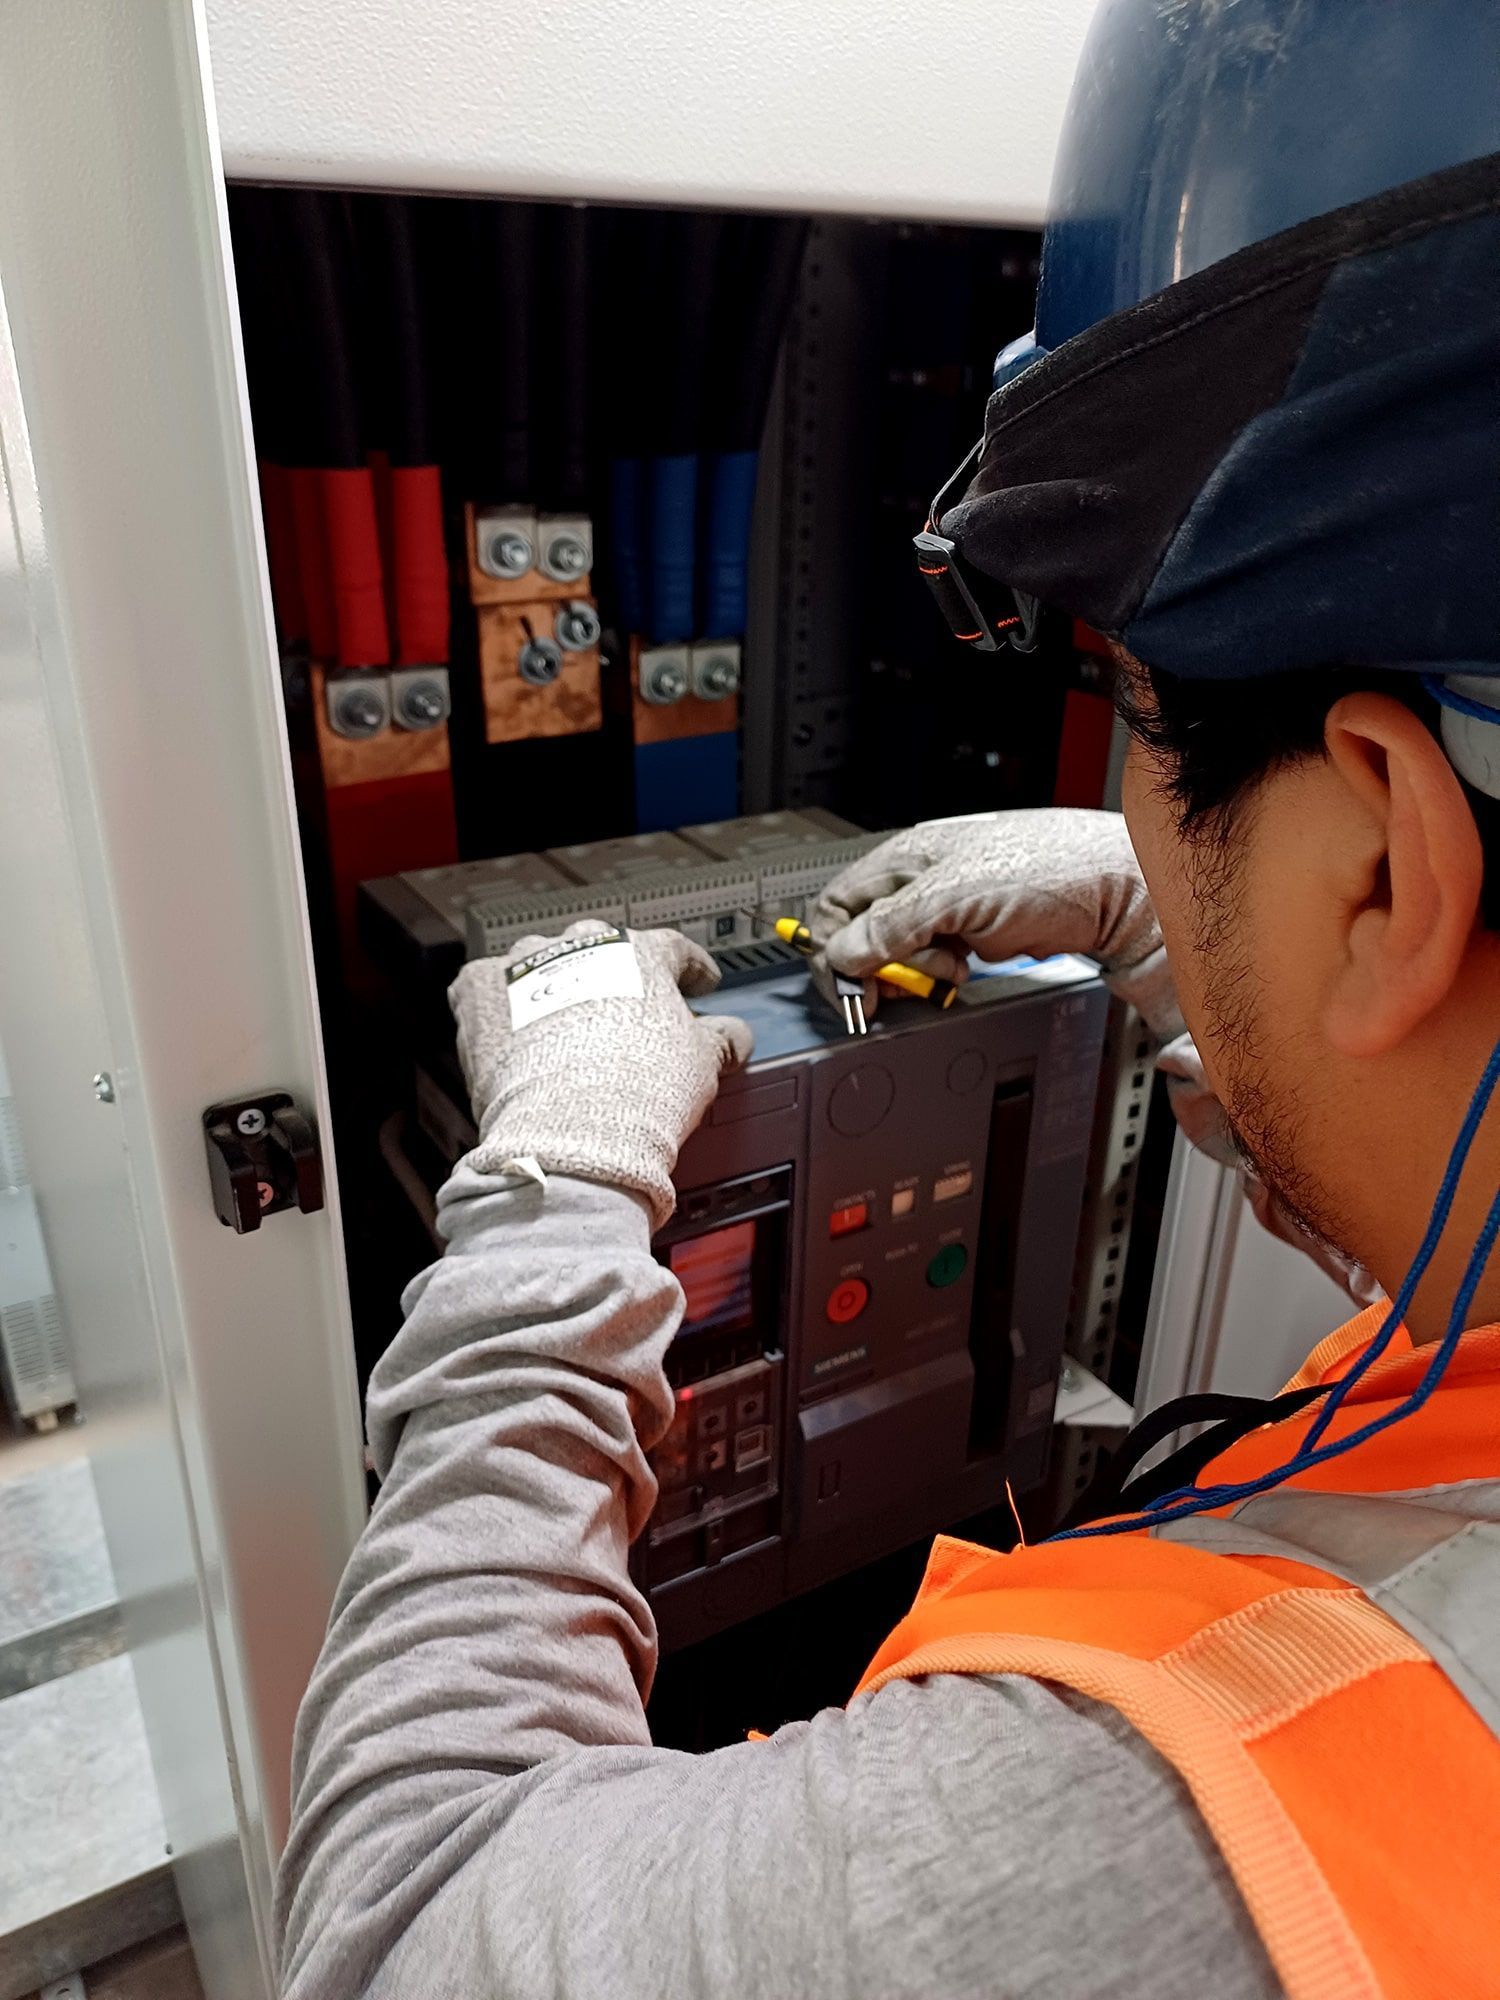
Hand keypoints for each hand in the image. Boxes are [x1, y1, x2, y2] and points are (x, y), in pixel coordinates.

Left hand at [448, 924, 752, 1228]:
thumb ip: (722, 1038)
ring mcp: (528, 964)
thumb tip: (734, 1037)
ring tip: (557, 1022)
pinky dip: (497, 1004)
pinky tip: (508, 1027)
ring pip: (541, 961)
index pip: (674, 949)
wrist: (572, 1129)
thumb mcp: (704, 1063)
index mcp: (643, 953)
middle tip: (621, 1009)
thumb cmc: (639, 1094)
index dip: (689, 968)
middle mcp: (583, 946)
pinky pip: (486, 985)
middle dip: (613, 974)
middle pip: (602, 948)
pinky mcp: (479, 991)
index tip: (696, 982)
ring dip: (551, 983)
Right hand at [809, 809, 1179, 1034]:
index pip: (837, 906)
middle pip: (866, 933)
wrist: (1126, 893)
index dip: (835, 950)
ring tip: (949, 973)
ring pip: (902, 952)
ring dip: (917, 973)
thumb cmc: (1057, 868)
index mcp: (908, 856)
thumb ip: (892, 925)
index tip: (853, 989)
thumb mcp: (957, 897)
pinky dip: (943, 976)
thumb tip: (843, 956)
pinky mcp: (980, 932)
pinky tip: (965, 974)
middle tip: (908, 984)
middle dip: (882, 964)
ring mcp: (954, 906)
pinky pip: (938, 961)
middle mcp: (926, 877)